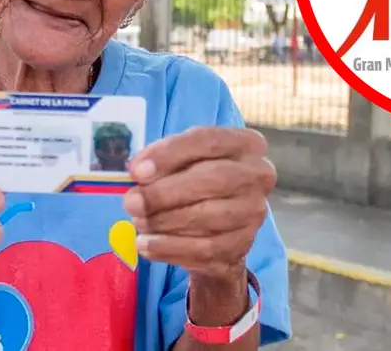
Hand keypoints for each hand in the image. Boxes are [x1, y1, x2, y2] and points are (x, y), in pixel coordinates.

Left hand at [123, 127, 275, 278]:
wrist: (217, 226)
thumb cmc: (195, 181)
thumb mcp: (180, 160)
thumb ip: (160, 160)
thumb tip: (138, 171)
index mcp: (245, 143)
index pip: (207, 140)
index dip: (169, 154)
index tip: (136, 171)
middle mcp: (259, 175)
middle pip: (211, 179)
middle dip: (164, 193)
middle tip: (131, 202)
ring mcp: (255, 211)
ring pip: (208, 217)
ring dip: (164, 222)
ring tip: (137, 223)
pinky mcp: (244, 244)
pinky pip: (205, 249)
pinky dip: (171, 248)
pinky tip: (147, 245)